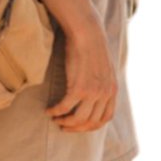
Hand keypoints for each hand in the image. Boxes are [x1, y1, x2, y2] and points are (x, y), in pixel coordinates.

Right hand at [45, 10, 117, 131]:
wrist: (87, 32)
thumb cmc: (92, 45)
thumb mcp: (104, 67)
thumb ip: (102, 82)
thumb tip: (95, 90)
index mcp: (112, 90)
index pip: (105, 118)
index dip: (91, 126)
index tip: (79, 125)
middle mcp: (105, 94)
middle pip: (91, 122)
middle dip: (76, 128)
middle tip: (64, 126)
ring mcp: (92, 92)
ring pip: (78, 119)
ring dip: (65, 122)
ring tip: (56, 119)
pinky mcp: (78, 87)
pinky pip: (65, 107)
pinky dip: (55, 111)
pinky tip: (48, 110)